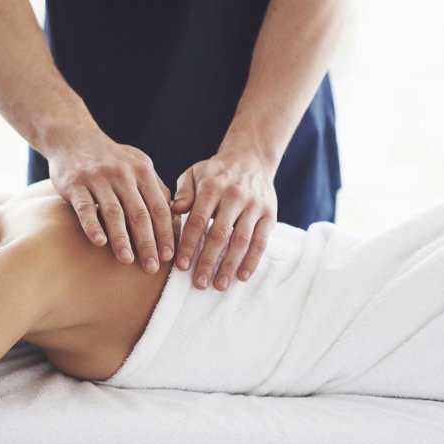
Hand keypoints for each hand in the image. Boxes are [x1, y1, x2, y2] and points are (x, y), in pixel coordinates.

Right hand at [48, 133, 173, 272]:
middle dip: (148, 243)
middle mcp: (122, 173)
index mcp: (142, 171)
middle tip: (152, 268)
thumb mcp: (137, 164)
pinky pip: (85, 208)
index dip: (166, 233)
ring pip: (113, 212)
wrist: (72, 137)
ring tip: (127, 260)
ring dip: (122, 239)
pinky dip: (92, 226)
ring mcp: (97, 178)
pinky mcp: (75, 183)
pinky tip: (99, 243)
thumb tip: (175, 216)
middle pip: (139, 214)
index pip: (159, 207)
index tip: (170, 256)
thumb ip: (155, 188)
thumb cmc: (110, 158)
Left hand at [171, 151, 276, 290]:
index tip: (181, 266)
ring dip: (229, 265)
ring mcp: (254, 206)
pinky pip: (261, 241)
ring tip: (219, 285)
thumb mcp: (194, 174)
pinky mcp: (269, 214)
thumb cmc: (215, 172)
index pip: (198, 221)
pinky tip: (242, 276)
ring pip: (241, 240)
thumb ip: (183, 192)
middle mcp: (235, 196)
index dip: (189, 245)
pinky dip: (252, 260)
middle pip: (219, 234)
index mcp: (212, 187)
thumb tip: (174, 210)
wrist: (251, 158)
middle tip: (198, 284)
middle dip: (208, 261)